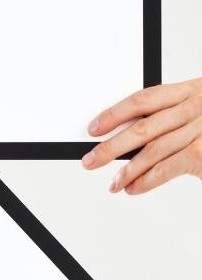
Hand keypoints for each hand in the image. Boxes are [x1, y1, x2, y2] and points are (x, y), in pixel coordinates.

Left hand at [81, 78, 201, 194]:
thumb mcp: (199, 110)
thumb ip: (171, 118)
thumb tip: (127, 139)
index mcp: (190, 90)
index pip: (143, 99)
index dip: (114, 114)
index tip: (94, 128)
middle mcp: (196, 107)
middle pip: (143, 128)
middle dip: (111, 147)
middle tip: (90, 161)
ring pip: (154, 151)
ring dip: (128, 171)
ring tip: (112, 184)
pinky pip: (169, 168)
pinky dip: (147, 181)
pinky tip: (133, 188)